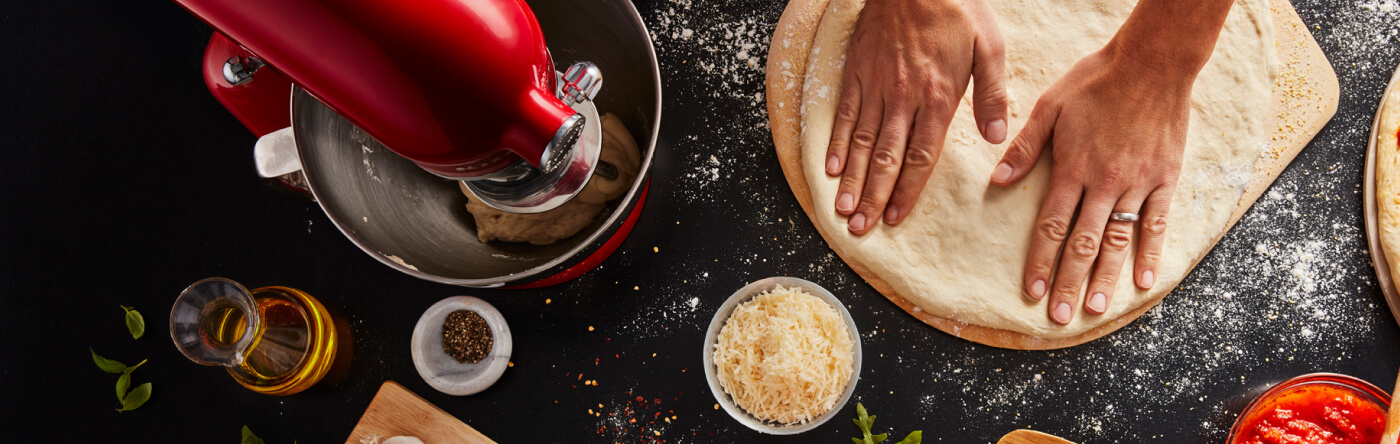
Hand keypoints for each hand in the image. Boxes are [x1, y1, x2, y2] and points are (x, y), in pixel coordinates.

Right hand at [826, 0, 1005, 234]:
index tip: (896, 217)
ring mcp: (876, 86)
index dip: (906, 191)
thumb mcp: (989, 46)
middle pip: (885, 158)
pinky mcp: (857, 73)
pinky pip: (843, 114)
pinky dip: (835, 143)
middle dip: (873, 197)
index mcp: (939, 97)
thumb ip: (993, 94)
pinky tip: (829, 168)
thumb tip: (997, 137)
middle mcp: (903, 98)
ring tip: (843, 210)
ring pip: (860, 142)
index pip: (921, 156)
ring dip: (851, 179)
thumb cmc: (956, 8)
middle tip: (861, 229)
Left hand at [989, 44, 1194, 324]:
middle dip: (1068, 282)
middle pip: (1083, 242)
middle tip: (1059, 316)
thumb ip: (1024, 147)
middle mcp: (1105, 182)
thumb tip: (997, 181)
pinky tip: (1144, 280)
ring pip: (1119, 240)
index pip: (1051, 225)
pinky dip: (1152, 252)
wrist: (1153, 62)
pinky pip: (1158, 222)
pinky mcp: (1164, 178)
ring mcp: (1138, 183)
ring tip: (1093, 308)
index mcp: (1073, 168)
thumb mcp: (1049, 106)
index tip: (1031, 291)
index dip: (1039, 261)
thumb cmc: (1095, 81)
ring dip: (1105, 278)